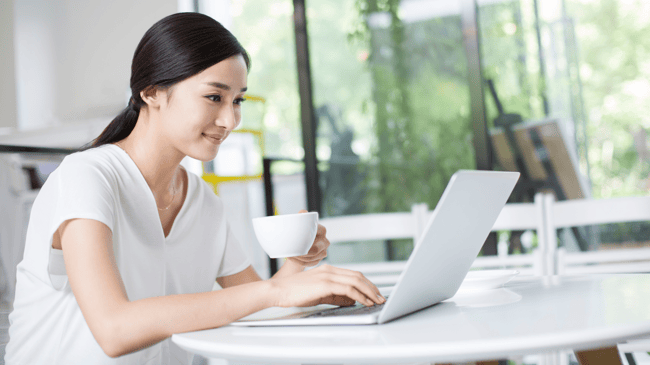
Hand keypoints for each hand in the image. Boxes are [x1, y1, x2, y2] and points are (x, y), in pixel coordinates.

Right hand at [269, 264, 385, 306]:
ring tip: (376, 301)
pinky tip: (364, 302)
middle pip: (358, 276)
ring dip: (369, 292)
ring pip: (356, 281)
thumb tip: (352, 301)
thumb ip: (336, 296)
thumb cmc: (294, 292)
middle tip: (380, 297)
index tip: (374, 292)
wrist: (278, 290)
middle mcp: (330, 270)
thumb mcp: (319, 294)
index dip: (367, 283)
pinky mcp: (325, 284)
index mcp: (328, 269)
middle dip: (372, 287)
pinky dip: (359, 295)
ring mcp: (327, 275)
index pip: (353, 274)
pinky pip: (348, 289)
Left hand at [286, 210, 328, 266]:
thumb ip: (301, 216)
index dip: (306, 241)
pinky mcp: (320, 260)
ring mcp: (324, 251)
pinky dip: (301, 263)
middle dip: (302, 253)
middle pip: (315, 250)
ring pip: (312, 258)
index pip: (316, 236)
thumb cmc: (299, 231)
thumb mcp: (300, 222)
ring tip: (289, 255)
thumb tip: (302, 212)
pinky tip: (293, 259)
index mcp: (322, 230)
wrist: (299, 243)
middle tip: (290, 252)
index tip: (295, 241)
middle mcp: (325, 241)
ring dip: (300, 258)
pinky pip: (311, 264)